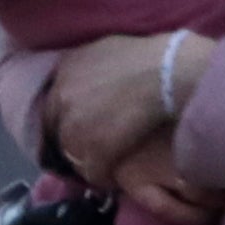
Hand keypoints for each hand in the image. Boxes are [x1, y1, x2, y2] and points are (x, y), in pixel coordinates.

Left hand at [42, 33, 187, 201]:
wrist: (170, 73)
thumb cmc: (151, 56)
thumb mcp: (110, 48)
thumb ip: (92, 65)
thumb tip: (95, 76)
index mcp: (66, 67)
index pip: (54, 100)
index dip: (69, 115)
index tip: (84, 123)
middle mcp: (62, 95)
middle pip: (56, 129)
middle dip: (73, 138)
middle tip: (94, 146)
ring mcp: (74, 124)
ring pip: (72, 153)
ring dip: (87, 160)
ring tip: (105, 163)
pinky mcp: (94, 149)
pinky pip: (92, 172)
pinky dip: (103, 176)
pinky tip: (114, 177)